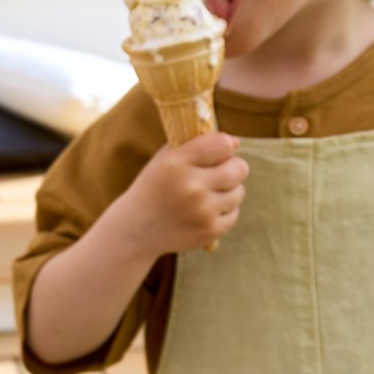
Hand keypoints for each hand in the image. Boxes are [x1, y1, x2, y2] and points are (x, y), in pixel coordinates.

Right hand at [109, 132, 247, 256]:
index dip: (225, 146)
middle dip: (232, 168)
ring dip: (227, 191)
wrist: (134, 229)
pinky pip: (234, 213)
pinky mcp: (209, 231)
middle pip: (239, 168)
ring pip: (239, 191)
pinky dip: (223, 211)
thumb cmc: (155, 186)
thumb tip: (236, 143)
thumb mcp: (164, 159)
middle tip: (218, 173)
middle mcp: (191, 187)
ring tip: (205, 194)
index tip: (218, 152)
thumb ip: (195, 144)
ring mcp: (202, 211)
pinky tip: (204, 211)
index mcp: (176, 163)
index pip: (223, 145)